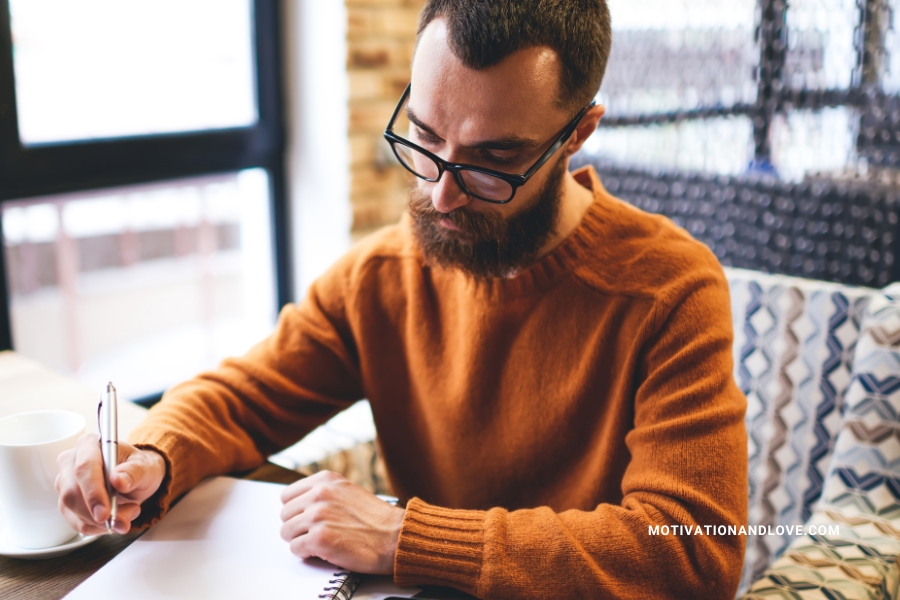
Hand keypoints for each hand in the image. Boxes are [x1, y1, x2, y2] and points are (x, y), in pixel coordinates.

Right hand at [56, 433, 166, 535]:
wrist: (135, 479)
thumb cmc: (139, 468)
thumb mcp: (146, 467)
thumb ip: (134, 472)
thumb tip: (118, 480)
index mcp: (89, 444)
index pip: (84, 467)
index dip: (93, 491)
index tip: (105, 512)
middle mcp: (71, 461)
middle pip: (72, 492)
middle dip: (96, 513)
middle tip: (122, 521)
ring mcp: (65, 482)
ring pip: (71, 509)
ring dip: (99, 522)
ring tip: (127, 515)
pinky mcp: (66, 502)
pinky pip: (75, 521)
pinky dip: (96, 528)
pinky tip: (113, 521)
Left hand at [279, 470, 404, 573]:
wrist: (396, 536)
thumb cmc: (375, 519)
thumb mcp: (347, 491)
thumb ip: (324, 493)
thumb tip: (299, 504)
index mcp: (326, 480)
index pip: (287, 495)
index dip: (295, 510)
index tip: (304, 518)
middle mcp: (319, 494)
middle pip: (285, 514)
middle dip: (297, 526)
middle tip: (315, 533)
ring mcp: (318, 516)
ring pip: (286, 532)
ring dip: (301, 540)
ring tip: (320, 542)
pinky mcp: (319, 538)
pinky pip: (296, 549)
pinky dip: (307, 554)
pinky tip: (323, 551)